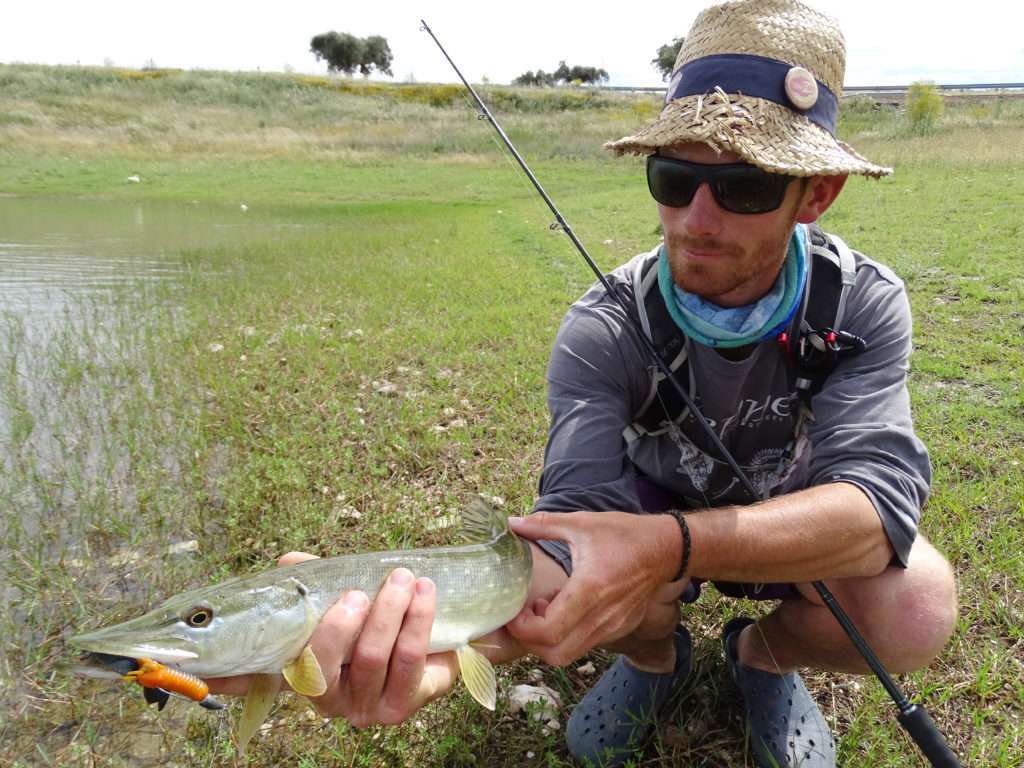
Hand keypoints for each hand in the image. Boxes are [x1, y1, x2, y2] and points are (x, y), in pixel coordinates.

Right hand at [207, 554, 459, 726]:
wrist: (445, 634)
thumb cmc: (384, 615)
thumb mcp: (348, 591)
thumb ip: (317, 579)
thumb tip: (288, 563)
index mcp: (302, 667)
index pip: (255, 681)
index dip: (228, 679)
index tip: (205, 674)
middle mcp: (325, 696)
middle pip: (317, 668)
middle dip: (338, 626)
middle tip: (356, 593)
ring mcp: (362, 705)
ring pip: (369, 658)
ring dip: (388, 611)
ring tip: (402, 578)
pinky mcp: (401, 706)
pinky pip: (407, 660)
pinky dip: (416, 620)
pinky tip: (424, 593)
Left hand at [506, 512, 686, 665]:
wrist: (665, 549)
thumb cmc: (623, 534)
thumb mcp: (581, 523)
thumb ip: (543, 525)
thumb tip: (511, 524)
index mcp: (590, 590)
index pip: (548, 632)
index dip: (523, 627)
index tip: (514, 609)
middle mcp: (602, 617)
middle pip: (555, 654)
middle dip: (531, 640)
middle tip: (523, 615)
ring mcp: (611, 627)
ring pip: (569, 654)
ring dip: (548, 639)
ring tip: (543, 608)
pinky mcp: (618, 630)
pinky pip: (584, 645)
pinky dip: (566, 635)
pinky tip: (564, 607)